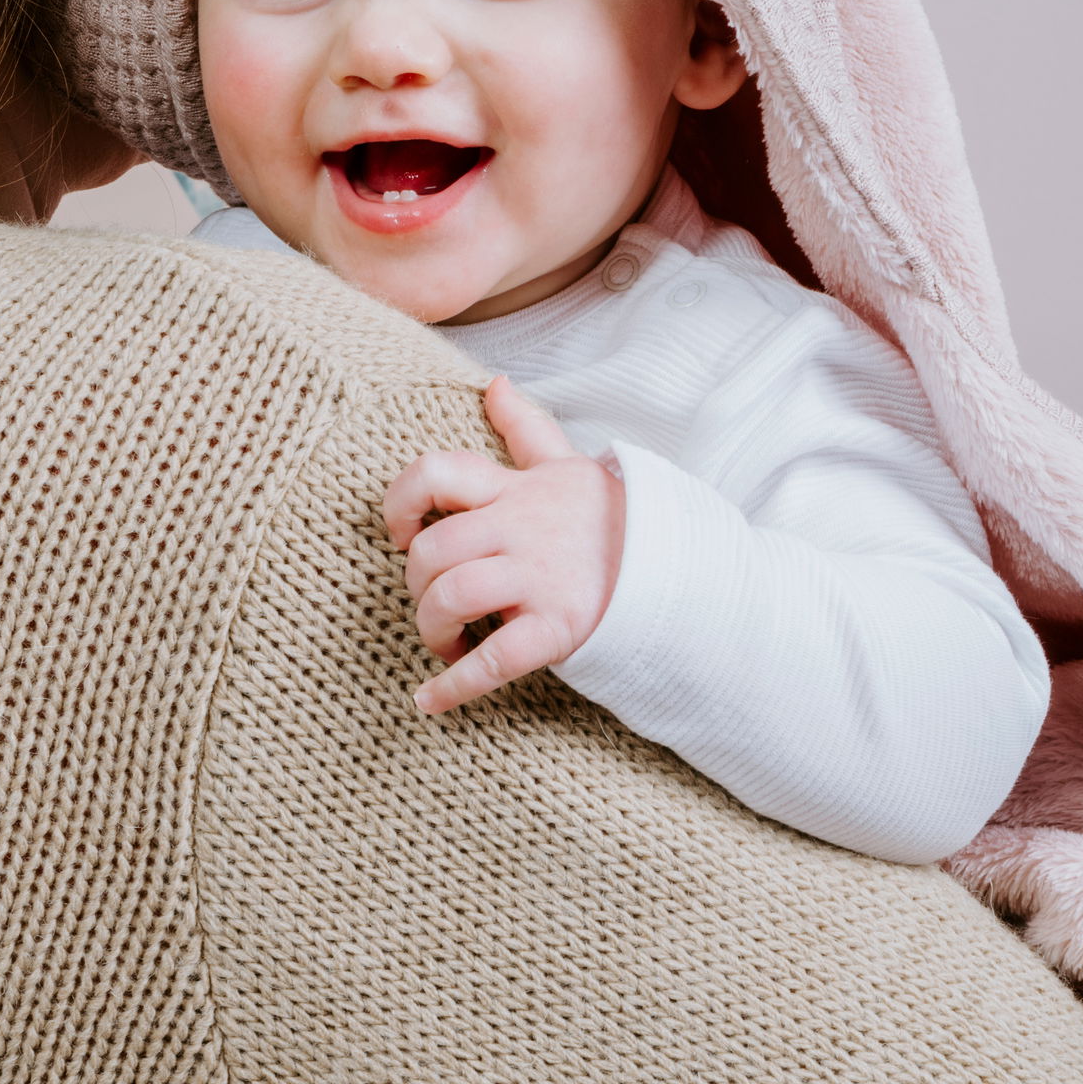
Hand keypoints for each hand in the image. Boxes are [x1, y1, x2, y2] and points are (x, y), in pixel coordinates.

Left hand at [382, 375, 624, 714]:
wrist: (682, 569)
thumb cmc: (612, 521)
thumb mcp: (569, 466)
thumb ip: (526, 428)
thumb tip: (494, 382)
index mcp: (517, 490)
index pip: (437, 473)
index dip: (400, 502)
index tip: (400, 533)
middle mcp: (522, 529)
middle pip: (432, 549)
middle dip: (416, 586)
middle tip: (434, 603)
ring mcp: (540, 580)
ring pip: (451, 597)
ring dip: (431, 628)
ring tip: (445, 641)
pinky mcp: (559, 628)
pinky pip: (493, 660)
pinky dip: (452, 686)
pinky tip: (429, 700)